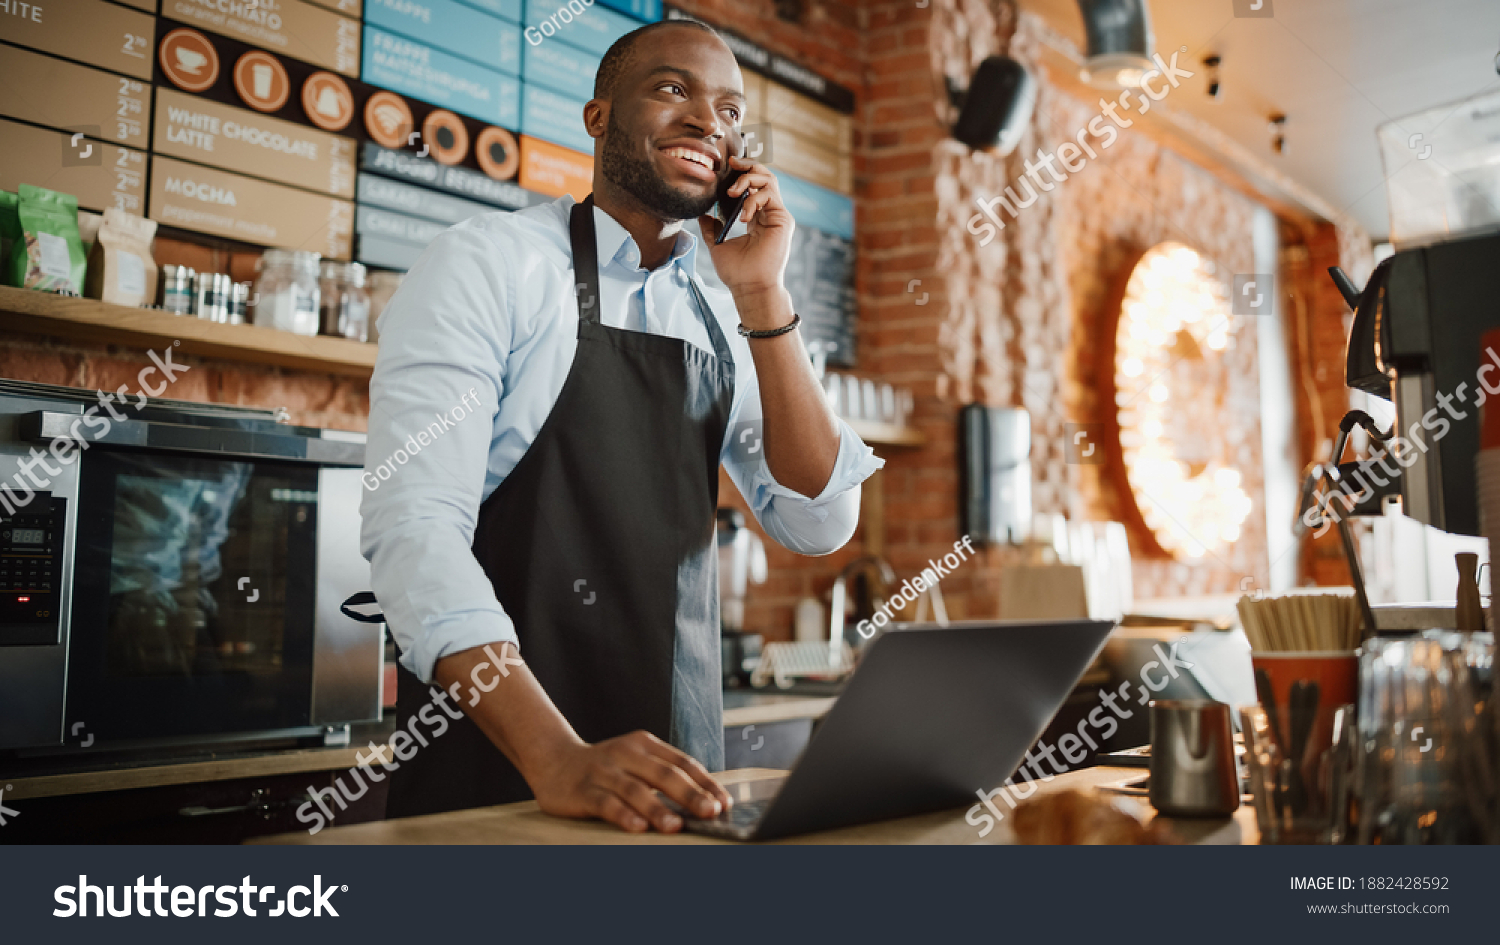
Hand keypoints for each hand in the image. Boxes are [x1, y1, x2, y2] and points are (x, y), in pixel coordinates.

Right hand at [528, 730, 733, 832]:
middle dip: (690, 795)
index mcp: (645, 745)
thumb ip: (664, 777)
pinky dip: (623, 815)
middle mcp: (626, 754)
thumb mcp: (636, 761)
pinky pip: (606, 803)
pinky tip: (637, 827)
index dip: (705, 783)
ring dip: (658, 809)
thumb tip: (705, 802)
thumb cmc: (606, 767)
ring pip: (635, 790)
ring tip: (676, 826)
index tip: (724, 802)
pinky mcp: (583, 790)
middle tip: (710, 812)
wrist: (553, 759)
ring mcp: (604, 771)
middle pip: (664, 774)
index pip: (682, 763)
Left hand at [698, 156, 794, 306]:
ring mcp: (777, 216)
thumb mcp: (717, 244)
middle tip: (731, 164)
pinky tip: (743, 216)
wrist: (749, 288)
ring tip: (733, 194)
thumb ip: (711, 227)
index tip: (726, 166)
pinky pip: (769, 195)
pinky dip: (753, 199)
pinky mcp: (783, 219)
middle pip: (764, 177)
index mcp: (756, 218)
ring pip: (769, 180)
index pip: (753, 186)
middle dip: (747, 166)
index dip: (741, 173)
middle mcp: (769, 214)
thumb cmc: (737, 272)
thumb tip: (702, 214)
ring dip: (748, 180)